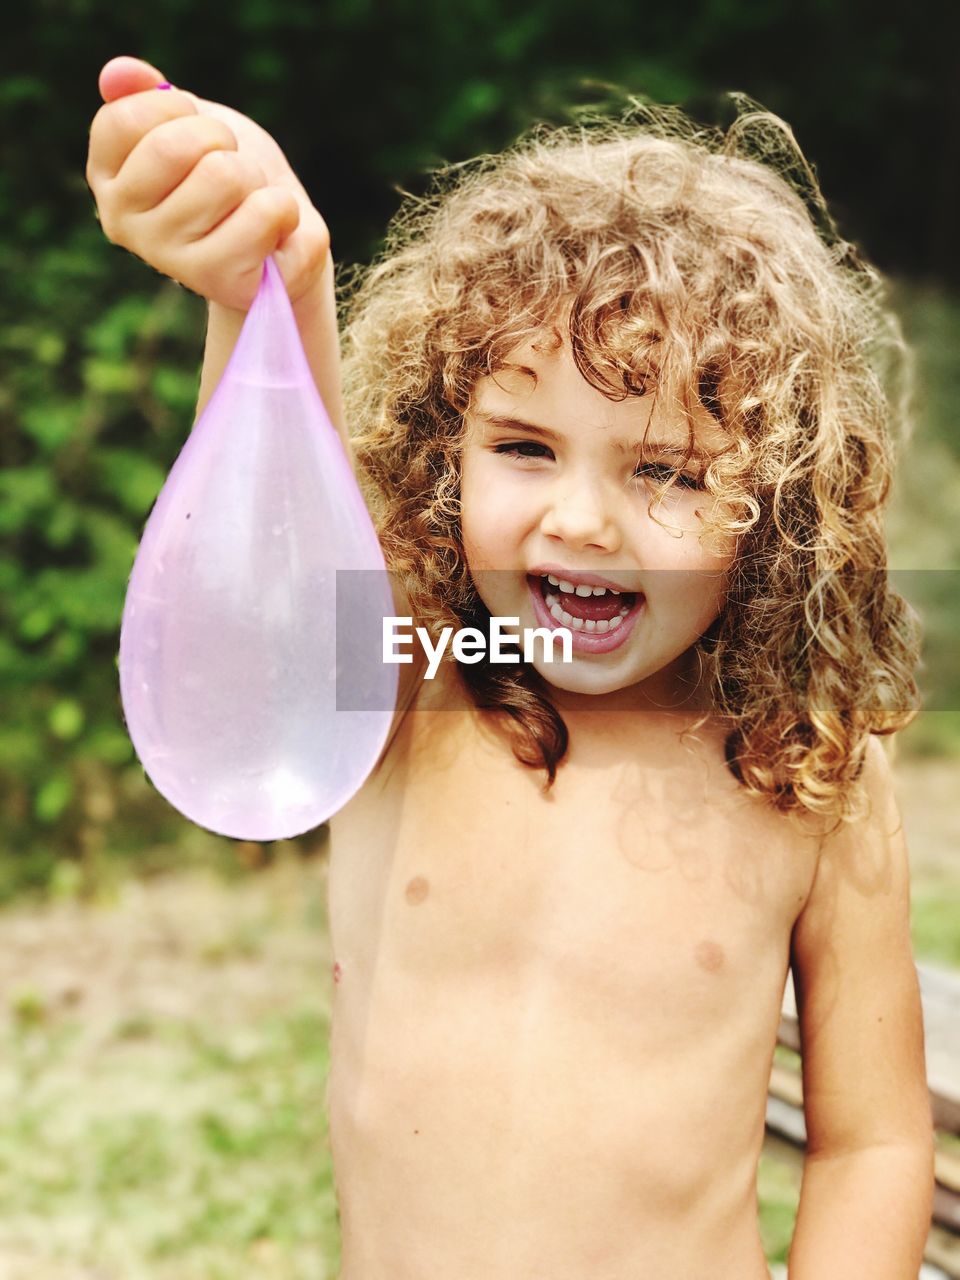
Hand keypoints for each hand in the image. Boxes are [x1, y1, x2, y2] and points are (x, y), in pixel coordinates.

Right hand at [86, 56, 328, 310]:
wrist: (280, 237)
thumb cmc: (230, 176)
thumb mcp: (190, 123)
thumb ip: (149, 95)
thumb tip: (120, 73)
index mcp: (110, 181)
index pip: (125, 120)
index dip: (176, 108)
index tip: (196, 125)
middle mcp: (127, 225)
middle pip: (176, 146)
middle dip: (221, 139)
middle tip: (232, 165)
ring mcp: (171, 260)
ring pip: (224, 176)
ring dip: (254, 176)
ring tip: (251, 200)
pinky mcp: (221, 282)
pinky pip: (265, 212)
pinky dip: (284, 207)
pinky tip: (274, 229)